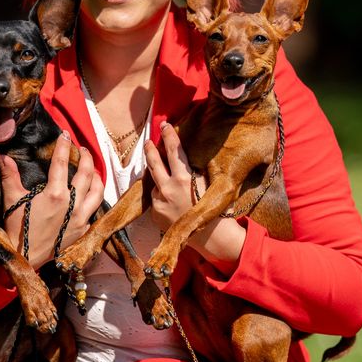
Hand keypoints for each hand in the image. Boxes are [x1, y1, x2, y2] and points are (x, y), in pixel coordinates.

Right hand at [0, 131, 103, 267]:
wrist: (25, 258)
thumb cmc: (17, 229)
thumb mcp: (12, 200)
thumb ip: (9, 175)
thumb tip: (1, 156)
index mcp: (55, 194)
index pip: (61, 163)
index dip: (64, 146)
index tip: (65, 134)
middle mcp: (72, 205)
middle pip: (86, 173)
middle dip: (86, 157)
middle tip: (82, 149)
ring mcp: (81, 218)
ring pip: (97, 191)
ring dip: (96, 176)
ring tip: (92, 169)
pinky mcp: (83, 230)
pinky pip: (94, 210)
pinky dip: (94, 198)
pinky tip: (90, 194)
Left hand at [146, 122, 245, 271]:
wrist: (210, 236)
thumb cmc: (213, 207)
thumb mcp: (206, 183)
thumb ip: (191, 170)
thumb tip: (181, 155)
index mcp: (184, 178)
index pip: (174, 150)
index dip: (168, 135)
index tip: (164, 124)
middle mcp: (168, 188)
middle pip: (154, 162)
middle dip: (150, 149)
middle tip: (148, 142)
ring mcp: (159, 201)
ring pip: (153, 180)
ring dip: (155, 172)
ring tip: (157, 166)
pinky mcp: (155, 212)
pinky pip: (156, 198)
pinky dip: (161, 195)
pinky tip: (172, 202)